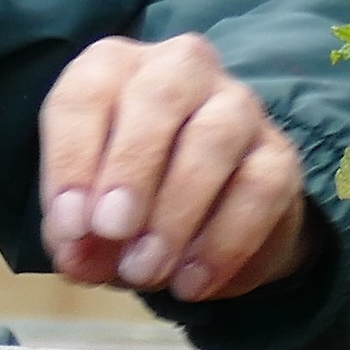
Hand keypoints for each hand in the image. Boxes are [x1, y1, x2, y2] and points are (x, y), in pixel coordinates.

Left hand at [39, 35, 314, 302]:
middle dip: (130, 169)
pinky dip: (223, 241)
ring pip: (214, 139)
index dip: (71, 161)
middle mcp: (179, 69)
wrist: (207, 225)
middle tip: (111, 233)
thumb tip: (78, 259)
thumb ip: (75, 234)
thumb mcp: (86, 215)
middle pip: (158, 98)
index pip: (86, 96)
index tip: (70, 227)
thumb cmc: (126, 198)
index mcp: (112, 68)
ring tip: (145, 271)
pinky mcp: (279, 154)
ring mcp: (237, 105)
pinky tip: (192, 281)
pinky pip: (259, 188)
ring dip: (176, 211)